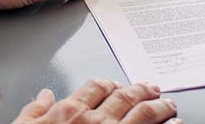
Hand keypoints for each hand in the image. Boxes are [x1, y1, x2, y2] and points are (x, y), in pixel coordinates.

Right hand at [13, 79, 180, 123]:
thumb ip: (34, 111)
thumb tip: (45, 96)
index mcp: (69, 113)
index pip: (96, 87)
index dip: (109, 84)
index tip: (117, 85)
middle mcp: (95, 123)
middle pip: (125, 97)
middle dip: (142, 90)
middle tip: (153, 89)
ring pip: (144, 113)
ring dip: (160, 107)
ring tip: (170, 105)